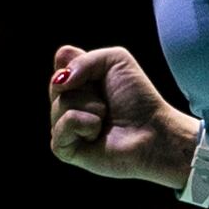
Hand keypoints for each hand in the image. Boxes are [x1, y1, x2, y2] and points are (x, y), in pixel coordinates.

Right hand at [47, 44, 184, 184]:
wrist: (152, 131)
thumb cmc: (138, 98)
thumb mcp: (115, 60)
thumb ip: (83, 59)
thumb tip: (59, 81)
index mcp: (77, 82)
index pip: (61, 61)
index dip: (78, 64)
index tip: (99, 76)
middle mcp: (68, 103)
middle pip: (56, 82)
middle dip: (86, 87)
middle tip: (107, 100)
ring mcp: (65, 126)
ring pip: (60, 104)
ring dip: (91, 107)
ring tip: (106, 118)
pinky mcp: (65, 149)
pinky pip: (60, 128)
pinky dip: (84, 124)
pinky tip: (97, 134)